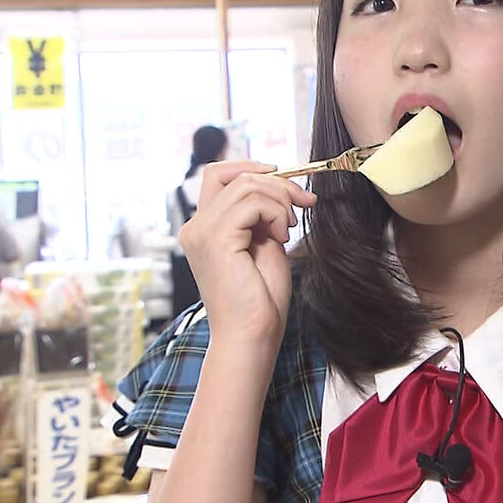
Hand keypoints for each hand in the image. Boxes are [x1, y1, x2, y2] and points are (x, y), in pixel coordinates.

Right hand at [178, 161, 316, 342]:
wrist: (253, 334)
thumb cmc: (260, 299)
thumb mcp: (263, 244)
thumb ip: (262, 215)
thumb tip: (280, 185)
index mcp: (203, 228)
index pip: (218, 174)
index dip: (252, 167)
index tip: (285, 179)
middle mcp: (195, 227)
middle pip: (236, 175)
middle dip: (278, 183)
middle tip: (306, 201)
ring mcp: (201, 232)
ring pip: (247, 185)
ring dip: (280, 201)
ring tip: (289, 229)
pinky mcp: (215, 238)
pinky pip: (253, 203)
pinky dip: (276, 213)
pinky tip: (281, 237)